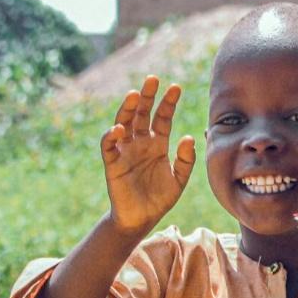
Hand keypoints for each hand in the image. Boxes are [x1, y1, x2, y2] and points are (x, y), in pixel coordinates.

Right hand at [101, 75, 194, 235]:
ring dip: (128, 109)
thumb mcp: (179, 179)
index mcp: (158, 144)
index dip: (168, 103)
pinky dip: (112, 135)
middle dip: (147, 96)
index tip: (176, 87)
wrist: (142, 218)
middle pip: (142, 114)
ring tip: (134, 95)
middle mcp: (140, 143)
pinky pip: (109, 146)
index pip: (163, 118)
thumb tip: (188, 137)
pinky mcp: (112, 163)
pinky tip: (119, 128)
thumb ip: (186, 159)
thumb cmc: (160, 197)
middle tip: (153, 79)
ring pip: (124, 124)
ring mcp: (125, 151)